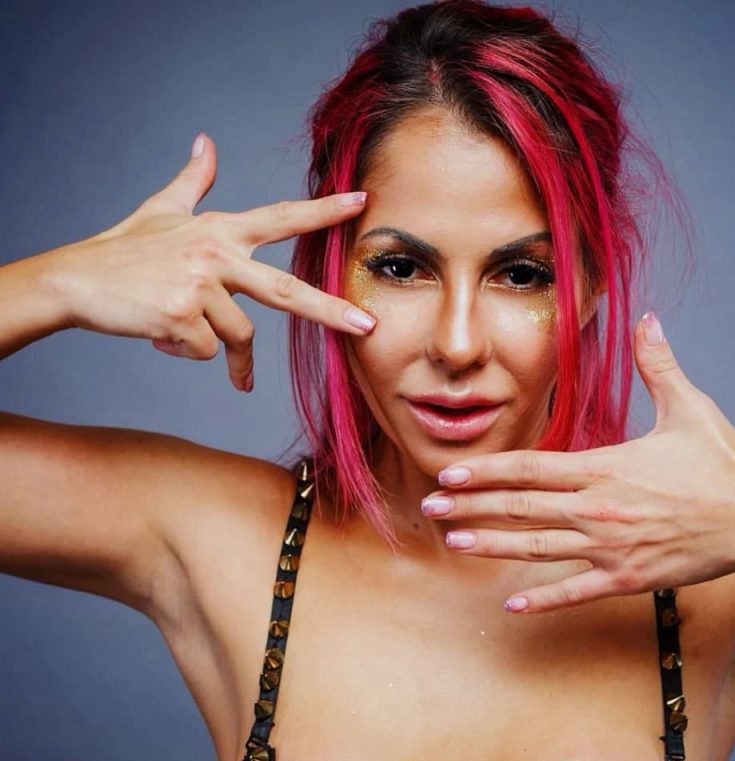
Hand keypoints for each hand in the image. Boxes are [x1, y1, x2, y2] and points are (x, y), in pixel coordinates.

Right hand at [50, 133, 374, 390]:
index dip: (323, 211)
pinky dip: (185, 352)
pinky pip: (206, 352)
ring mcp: (200, 285)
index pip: (280, 218)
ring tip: (178, 331)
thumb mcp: (162, 211)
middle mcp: (215, 254)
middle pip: (286, 290)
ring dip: (217, 349)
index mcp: (218, 230)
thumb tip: (206, 142)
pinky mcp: (182, 315)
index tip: (362, 202)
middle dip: (331, 311)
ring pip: (236, 336)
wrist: (76, 280)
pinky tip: (159, 333)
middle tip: (367, 327)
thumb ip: (193, 181)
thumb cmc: (123, 251)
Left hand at [421, 313, 734, 612]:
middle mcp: (598, 507)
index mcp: (604, 466)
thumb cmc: (723, 462)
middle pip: (520, 507)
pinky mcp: (629, 577)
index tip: (451, 475)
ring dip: (492, 545)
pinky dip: (544, 598)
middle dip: (471, 507)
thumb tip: (648, 320)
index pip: (528, 468)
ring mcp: (610, 546)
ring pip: (537, 547)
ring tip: (455, 543)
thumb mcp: (689, 407)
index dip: (485, 473)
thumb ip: (658, 365)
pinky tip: (512, 603)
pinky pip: (577, 591)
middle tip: (431, 509)